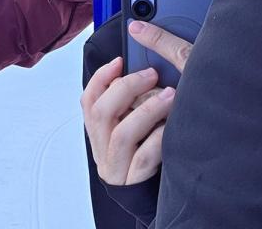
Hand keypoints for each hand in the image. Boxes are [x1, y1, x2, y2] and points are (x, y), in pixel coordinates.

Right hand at [81, 20, 192, 185]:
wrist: (151, 199)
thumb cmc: (145, 155)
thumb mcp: (132, 128)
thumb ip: (130, 105)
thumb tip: (143, 71)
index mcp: (98, 132)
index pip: (88, 100)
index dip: (100, 78)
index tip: (119, 61)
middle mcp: (102, 149)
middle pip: (101, 113)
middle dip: (126, 88)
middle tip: (152, 73)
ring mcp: (116, 167)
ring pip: (122, 134)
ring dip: (147, 110)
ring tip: (171, 95)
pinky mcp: (134, 182)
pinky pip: (144, 158)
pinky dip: (159, 139)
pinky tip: (174, 126)